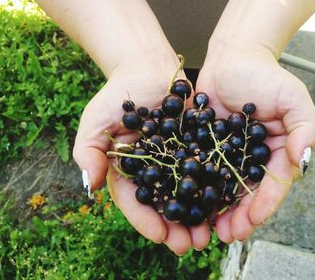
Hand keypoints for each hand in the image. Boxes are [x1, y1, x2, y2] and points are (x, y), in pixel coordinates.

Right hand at [73, 56, 209, 254]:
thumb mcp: (96, 121)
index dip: (146, 220)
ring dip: (198, 216)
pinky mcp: (196, 147)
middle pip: (164, 205)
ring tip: (210, 234)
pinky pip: (205, 170)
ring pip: (187, 193)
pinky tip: (226, 203)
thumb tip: (90, 186)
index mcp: (128, 172)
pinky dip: (214, 188)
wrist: (147, 67)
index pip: (134, 201)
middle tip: (190, 245)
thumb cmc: (117, 94)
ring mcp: (175, 161)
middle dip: (176, 227)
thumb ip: (88, 151)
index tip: (161, 236)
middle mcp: (153, 171)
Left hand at [196, 46, 314, 242]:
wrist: (231, 57)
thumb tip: (304, 159)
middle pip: (249, 194)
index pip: (275, 184)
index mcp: (278, 152)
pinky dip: (199, 191)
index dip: (265, 204)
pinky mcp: (208, 149)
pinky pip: (204, 174)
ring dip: (220, 212)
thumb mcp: (293, 97)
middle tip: (228, 235)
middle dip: (241, 217)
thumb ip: (304, 127)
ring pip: (226, 190)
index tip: (252, 220)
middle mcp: (255, 159)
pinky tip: (190, 205)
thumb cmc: (264, 75)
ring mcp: (230, 156)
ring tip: (209, 230)